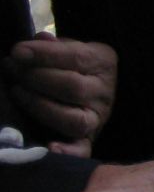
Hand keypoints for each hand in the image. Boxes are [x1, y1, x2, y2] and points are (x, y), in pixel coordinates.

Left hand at [5, 33, 116, 155]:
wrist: (88, 88)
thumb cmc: (70, 65)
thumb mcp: (67, 49)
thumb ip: (54, 46)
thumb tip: (39, 40)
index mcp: (104, 63)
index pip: (76, 57)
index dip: (45, 55)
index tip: (17, 51)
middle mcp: (105, 92)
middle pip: (72, 87)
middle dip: (36, 78)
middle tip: (10, 69)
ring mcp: (98, 118)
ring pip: (72, 118)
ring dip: (39, 105)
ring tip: (16, 91)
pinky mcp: (88, 140)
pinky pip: (81, 149)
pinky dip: (67, 151)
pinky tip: (49, 147)